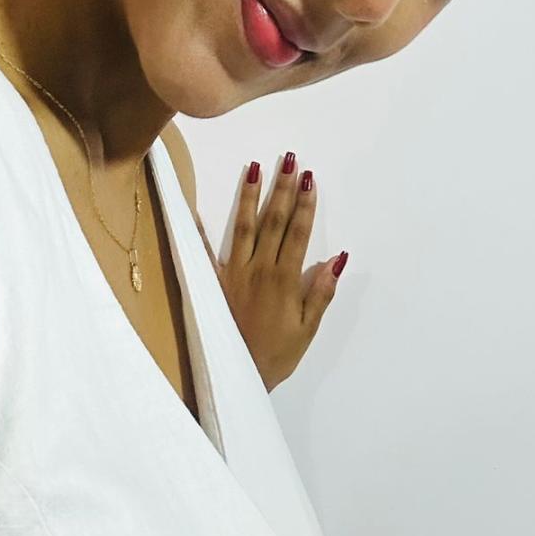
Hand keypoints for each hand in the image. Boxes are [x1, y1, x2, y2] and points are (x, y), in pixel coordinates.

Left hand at [215, 151, 347, 391]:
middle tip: (289, 160)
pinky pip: (204, 251)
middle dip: (282, 189)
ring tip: (255, 168)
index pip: (298, 232)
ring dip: (250, 196)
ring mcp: (233, 273)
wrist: (236, 375)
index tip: (309, 178)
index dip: (305, 204)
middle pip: (273, 221)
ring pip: (243, 227)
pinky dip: (200, 229)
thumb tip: (337, 258)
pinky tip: (196, 207)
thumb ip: (321, 292)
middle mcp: (258, 269)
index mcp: (284, 279)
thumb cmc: (277, 355)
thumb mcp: (307, 329)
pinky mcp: (213, 283)